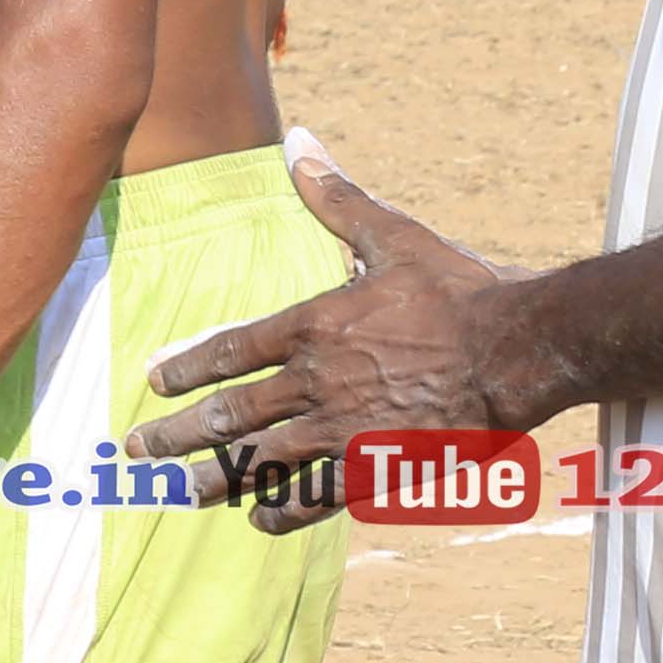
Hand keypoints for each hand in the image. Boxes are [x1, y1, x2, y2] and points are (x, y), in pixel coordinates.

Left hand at [128, 129, 520, 532]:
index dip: (186, 369)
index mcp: (313, 328)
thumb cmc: (463, 291)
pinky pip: (316, 497)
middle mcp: (316, 382)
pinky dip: (282, 511)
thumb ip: (337, 199)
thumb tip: (298, 142)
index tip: (154, 383)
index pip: (229, 351)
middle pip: (230, 415)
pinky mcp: (379, 465)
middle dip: (178, 435)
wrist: (522, 348)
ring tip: (185, 492)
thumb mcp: (395, 237)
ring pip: (262, 462)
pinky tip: (258, 520)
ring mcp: (344, 429)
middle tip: (139, 451)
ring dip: (218, 478)